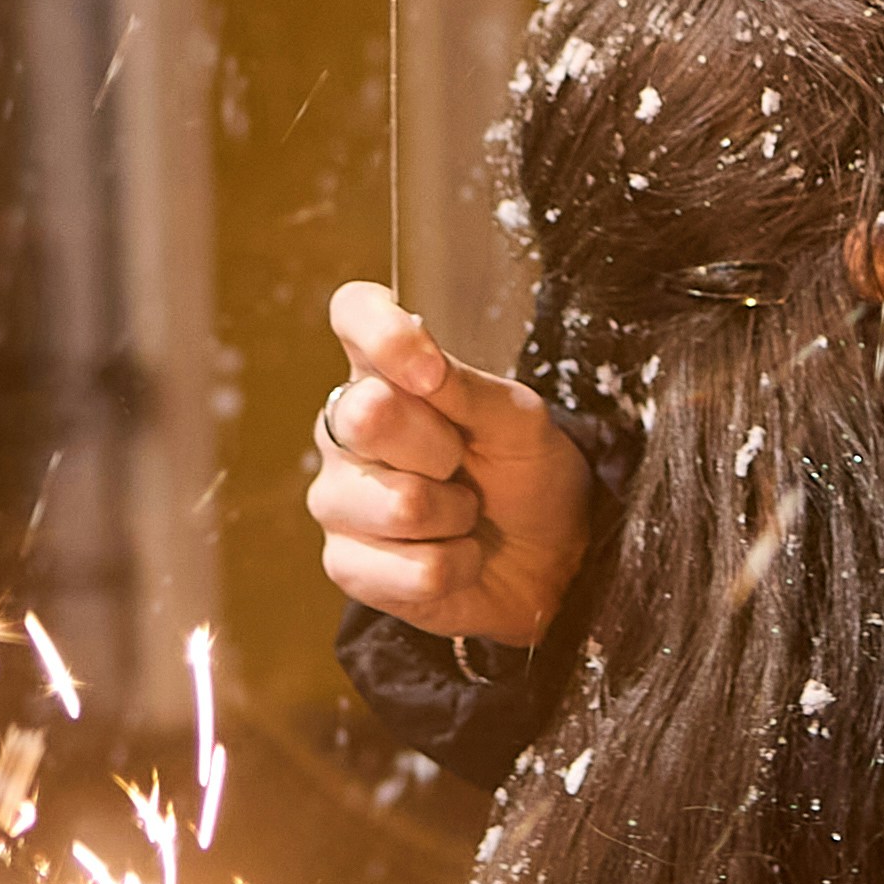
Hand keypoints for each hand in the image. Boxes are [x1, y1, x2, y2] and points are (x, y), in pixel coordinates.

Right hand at [310, 283, 594, 645]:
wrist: (546, 558)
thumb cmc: (527, 475)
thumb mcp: (519, 422)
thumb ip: (468, 388)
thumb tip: (418, 369)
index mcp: (384, 373)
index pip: (353, 314)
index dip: (382, 333)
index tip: (430, 373)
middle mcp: (345, 428)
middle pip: (368, 416)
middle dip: (441, 449)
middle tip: (463, 462)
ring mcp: (337, 498)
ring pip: (399, 505)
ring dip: (456, 516)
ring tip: (464, 513)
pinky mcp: (346, 565)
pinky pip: (411, 569)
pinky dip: (456, 566)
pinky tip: (455, 556)